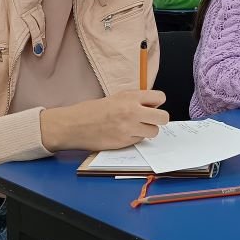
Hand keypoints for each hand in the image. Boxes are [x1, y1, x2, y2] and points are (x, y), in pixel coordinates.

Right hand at [39, 90, 168, 151]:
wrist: (75, 125)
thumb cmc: (94, 110)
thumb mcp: (117, 97)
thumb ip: (136, 99)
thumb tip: (154, 105)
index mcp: (130, 97)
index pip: (160, 97)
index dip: (157, 102)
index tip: (152, 106)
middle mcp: (132, 112)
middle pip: (163, 117)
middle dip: (158, 119)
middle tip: (149, 119)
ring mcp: (129, 128)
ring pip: (154, 132)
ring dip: (147, 130)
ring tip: (135, 127)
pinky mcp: (124, 142)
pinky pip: (140, 141)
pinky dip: (135, 138)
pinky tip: (124, 134)